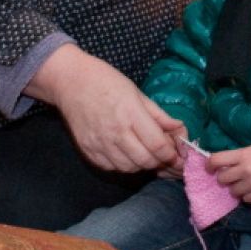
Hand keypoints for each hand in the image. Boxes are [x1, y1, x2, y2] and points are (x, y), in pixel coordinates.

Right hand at [26, 44, 183, 172]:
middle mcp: (115, 132)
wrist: (70, 81)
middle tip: (163, 156)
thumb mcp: (137, 92)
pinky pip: (111, 167)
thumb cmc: (106, 81)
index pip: (158, 146)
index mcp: (131, 114)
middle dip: (159, 162)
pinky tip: (126, 153)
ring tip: (144, 152)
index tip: (178, 155)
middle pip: (145, 161)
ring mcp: (100, 143)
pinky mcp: (88, 150)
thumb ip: (159, 115)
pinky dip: (123, 164)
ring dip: (142, 164)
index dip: (172, 155)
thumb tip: (180, 130)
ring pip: (129, 168)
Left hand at [207, 143, 250, 202]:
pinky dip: (249, 195)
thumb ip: (238, 156)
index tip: (210, 168)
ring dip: (237, 188)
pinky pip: (246, 199)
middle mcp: (246, 170)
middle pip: (222, 179)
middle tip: (232, 176)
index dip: (209, 165)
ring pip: (233, 192)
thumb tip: (220, 164)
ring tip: (246, 182)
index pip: (216, 160)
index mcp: (243, 155)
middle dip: (225, 178)